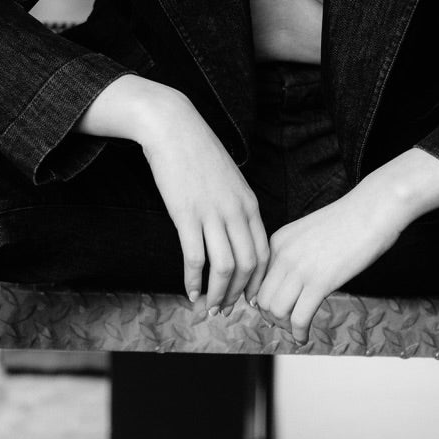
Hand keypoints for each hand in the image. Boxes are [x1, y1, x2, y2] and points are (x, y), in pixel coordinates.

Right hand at [135, 87, 269, 311]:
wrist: (174, 128)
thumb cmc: (199, 153)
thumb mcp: (229, 180)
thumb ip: (236, 207)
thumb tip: (236, 235)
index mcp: (249, 203)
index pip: (264, 253)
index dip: (258, 282)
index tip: (247, 298)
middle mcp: (236, 211)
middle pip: (248, 265)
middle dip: (239, 294)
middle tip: (227, 310)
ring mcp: (212, 213)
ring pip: (225, 267)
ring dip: (217, 294)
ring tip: (208, 307)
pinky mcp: (187, 214)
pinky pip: (196, 258)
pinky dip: (194, 281)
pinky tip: (189, 291)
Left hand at [253, 148, 438, 342]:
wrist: (372, 209)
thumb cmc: (349, 221)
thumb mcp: (310, 234)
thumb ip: (296, 254)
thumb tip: (292, 285)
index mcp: (279, 240)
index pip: (258, 280)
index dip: (264, 301)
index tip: (274, 312)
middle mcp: (283, 254)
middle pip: (262, 299)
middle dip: (271, 318)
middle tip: (285, 325)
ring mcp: (300, 268)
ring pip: (275, 311)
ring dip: (284, 327)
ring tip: (296, 330)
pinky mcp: (320, 282)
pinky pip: (298, 318)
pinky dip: (299, 333)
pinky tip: (305, 336)